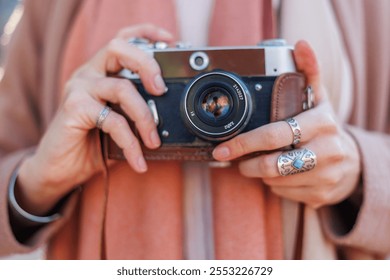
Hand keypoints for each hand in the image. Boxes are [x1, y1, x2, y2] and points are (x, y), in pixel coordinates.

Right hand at [16, 24, 173, 214]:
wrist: (60, 169)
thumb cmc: (91, 144)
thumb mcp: (120, 124)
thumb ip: (136, 114)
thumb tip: (168, 118)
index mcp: (100, 72)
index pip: (122, 41)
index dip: (146, 34)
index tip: (170, 40)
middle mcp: (88, 74)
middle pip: (119, 48)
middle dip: (147, 65)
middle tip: (161, 90)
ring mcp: (79, 89)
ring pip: (122, 87)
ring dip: (144, 117)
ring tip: (154, 141)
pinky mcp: (73, 108)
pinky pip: (112, 120)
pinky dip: (130, 142)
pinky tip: (137, 160)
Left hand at [212, 41, 360, 208]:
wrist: (352, 163)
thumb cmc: (325, 128)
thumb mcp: (318, 99)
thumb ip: (308, 72)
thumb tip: (301, 44)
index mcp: (322, 123)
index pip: (274, 134)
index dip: (243, 143)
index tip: (222, 149)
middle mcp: (327, 150)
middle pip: (272, 164)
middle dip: (247, 164)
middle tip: (237, 160)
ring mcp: (325, 176)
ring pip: (274, 181)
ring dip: (259, 174)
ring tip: (261, 163)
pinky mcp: (321, 195)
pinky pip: (283, 193)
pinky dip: (273, 185)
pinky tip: (279, 175)